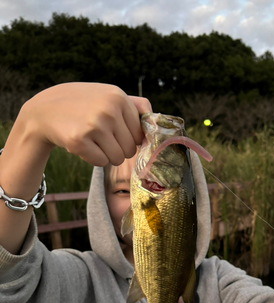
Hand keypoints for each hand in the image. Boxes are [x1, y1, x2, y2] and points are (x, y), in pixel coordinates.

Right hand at [19, 82, 151, 166]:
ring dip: (106, 155)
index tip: (114, 132)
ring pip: (118, 158)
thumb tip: (157, 123)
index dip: (128, 138)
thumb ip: (136, 106)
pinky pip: (101, 162)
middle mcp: (108, 109)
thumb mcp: (108, 95)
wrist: (44, 111)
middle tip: (101, 137)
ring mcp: (94, 125)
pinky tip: (82, 144)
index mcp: (118, 97)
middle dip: (118, 149)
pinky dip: (93, 158)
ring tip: (92, 140)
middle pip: (130, 149)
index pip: (141, 134)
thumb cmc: (83, 105)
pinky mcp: (80, 141)